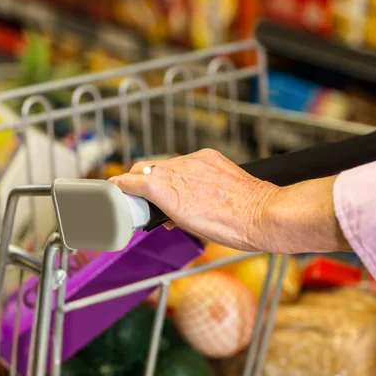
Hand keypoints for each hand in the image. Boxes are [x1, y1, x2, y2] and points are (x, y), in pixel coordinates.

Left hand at [110, 149, 350, 253]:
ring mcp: (179, 173)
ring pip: (145, 173)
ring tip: (126, 199)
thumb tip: (175, 215)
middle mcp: (190, 162)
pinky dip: (124, 186)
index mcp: (206, 161)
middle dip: (142, 179)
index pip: (172, 166)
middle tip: (134, 194)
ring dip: (135, 186)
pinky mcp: (167, 188)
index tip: (150, 188)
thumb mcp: (225, 196)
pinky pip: (140, 183)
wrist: (262, 215)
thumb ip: (200, 197)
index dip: (157, 177)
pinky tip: (114, 190)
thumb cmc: (251, 213)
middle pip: (154, 166)